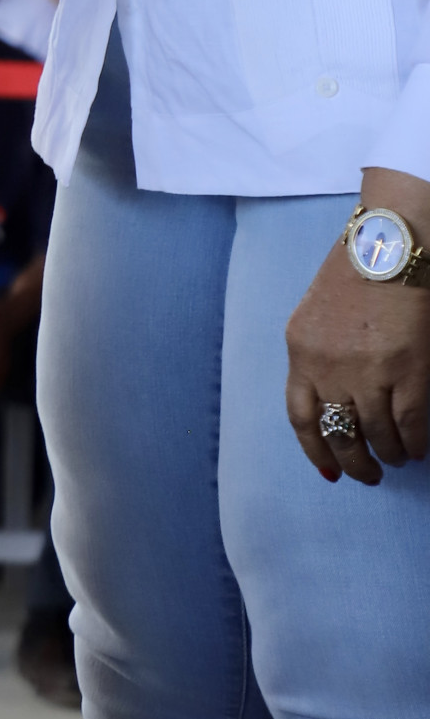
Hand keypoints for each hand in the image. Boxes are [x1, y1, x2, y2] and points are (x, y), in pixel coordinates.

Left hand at [287, 232, 429, 485]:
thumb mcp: (316, 314)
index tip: (328, 470)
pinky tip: (417, 449)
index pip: (300, 416)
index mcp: (300, 350)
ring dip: (388, 455)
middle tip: (368, 475)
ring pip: (376, 434)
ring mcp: (368, 371)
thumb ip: (318, 355)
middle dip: (352, 463)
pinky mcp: (408, 371)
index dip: (315, 450)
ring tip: (397, 460)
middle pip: (337, 433)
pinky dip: (413, 442)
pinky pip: (409, 423)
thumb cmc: (355, 271)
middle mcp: (328, 367)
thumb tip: (334, 399)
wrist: (390, 242)